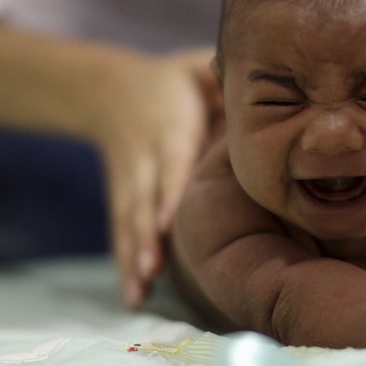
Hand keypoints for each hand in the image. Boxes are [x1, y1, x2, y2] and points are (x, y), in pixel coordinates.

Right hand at [0, 24, 217, 307]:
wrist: (107, 89)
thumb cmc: (171, 82)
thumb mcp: (193, 69)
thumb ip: (218, 77)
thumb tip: (258, 85)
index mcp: (169, 126)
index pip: (170, 160)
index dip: (168, 190)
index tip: (169, 220)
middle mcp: (146, 157)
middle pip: (143, 198)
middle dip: (146, 235)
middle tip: (152, 268)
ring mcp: (129, 181)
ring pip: (129, 221)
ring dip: (133, 256)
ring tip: (139, 291)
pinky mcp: (121, 198)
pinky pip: (121, 232)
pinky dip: (124, 263)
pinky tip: (133, 297)